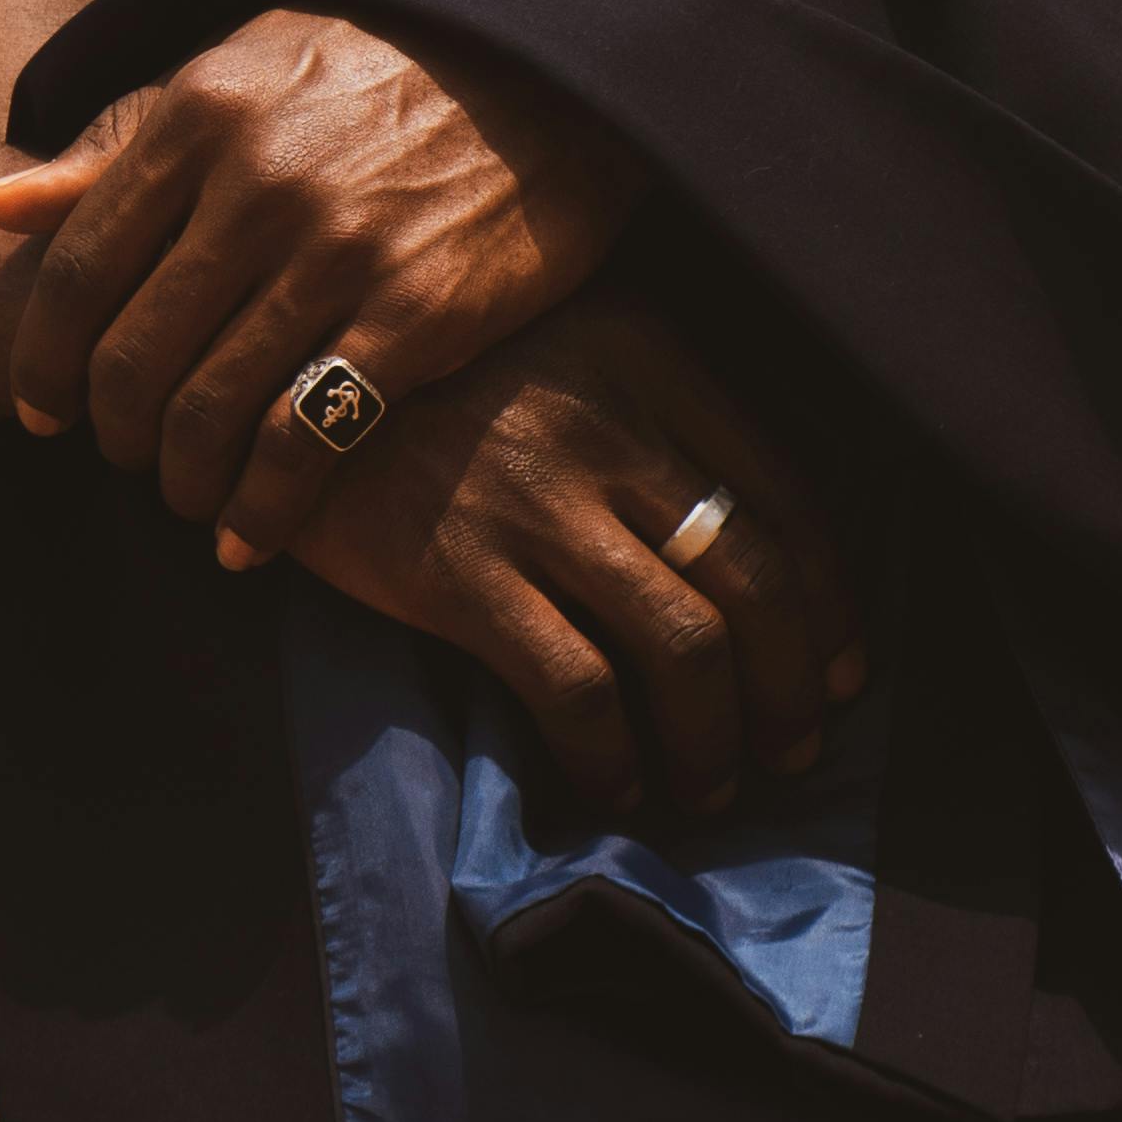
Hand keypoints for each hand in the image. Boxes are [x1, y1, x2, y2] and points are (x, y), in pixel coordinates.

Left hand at [0, 8, 646, 558]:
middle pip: (131, 358)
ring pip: (209, 413)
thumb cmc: (370, 65)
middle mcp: (256, 185)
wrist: (539, 58)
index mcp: (200, 116)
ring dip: (181, 482)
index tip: (40, 413)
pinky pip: (306, 441)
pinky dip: (264, 508)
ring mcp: (336, 253)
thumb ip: (115, 150)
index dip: (42, 361)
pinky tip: (251, 534)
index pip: (77, 270)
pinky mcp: (414, 315)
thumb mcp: (237, 71)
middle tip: (126, 459)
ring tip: (187, 496)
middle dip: (112, 435)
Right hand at [285, 287, 864, 822]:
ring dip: (715, 739)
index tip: (841, 666)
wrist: (280, 369)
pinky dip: (614, 757)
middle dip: (792, 686)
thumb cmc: (439, 363)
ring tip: (709, 784)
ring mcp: (536, 503)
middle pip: (751, 580)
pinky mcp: (462, 572)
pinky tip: (616, 783)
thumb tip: (742, 538)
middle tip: (791, 746)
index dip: (830, 603)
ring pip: (683, 645)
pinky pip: (576, 689)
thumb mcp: (563, 337)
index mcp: (649, 358)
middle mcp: (610, 427)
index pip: (785, 495)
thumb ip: (652, 405)